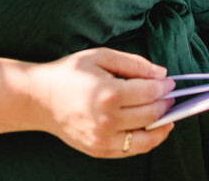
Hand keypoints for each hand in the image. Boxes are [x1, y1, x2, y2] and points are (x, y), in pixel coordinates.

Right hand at [28, 48, 175, 158]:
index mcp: (108, 93)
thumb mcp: (100, 57)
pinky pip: (131, 150)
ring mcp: (103, 139)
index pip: (149, 93)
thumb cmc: (69, 73)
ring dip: (162, 127)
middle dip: (166, 104)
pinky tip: (150, 129)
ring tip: (167, 116)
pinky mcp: (99, 150)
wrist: (39, 98)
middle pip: (151, 115)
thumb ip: (133, 63)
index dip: (164, 87)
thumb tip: (161, 74)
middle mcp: (107, 120)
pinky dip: (146, 141)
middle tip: (169, 96)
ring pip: (146, 139)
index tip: (169, 82)